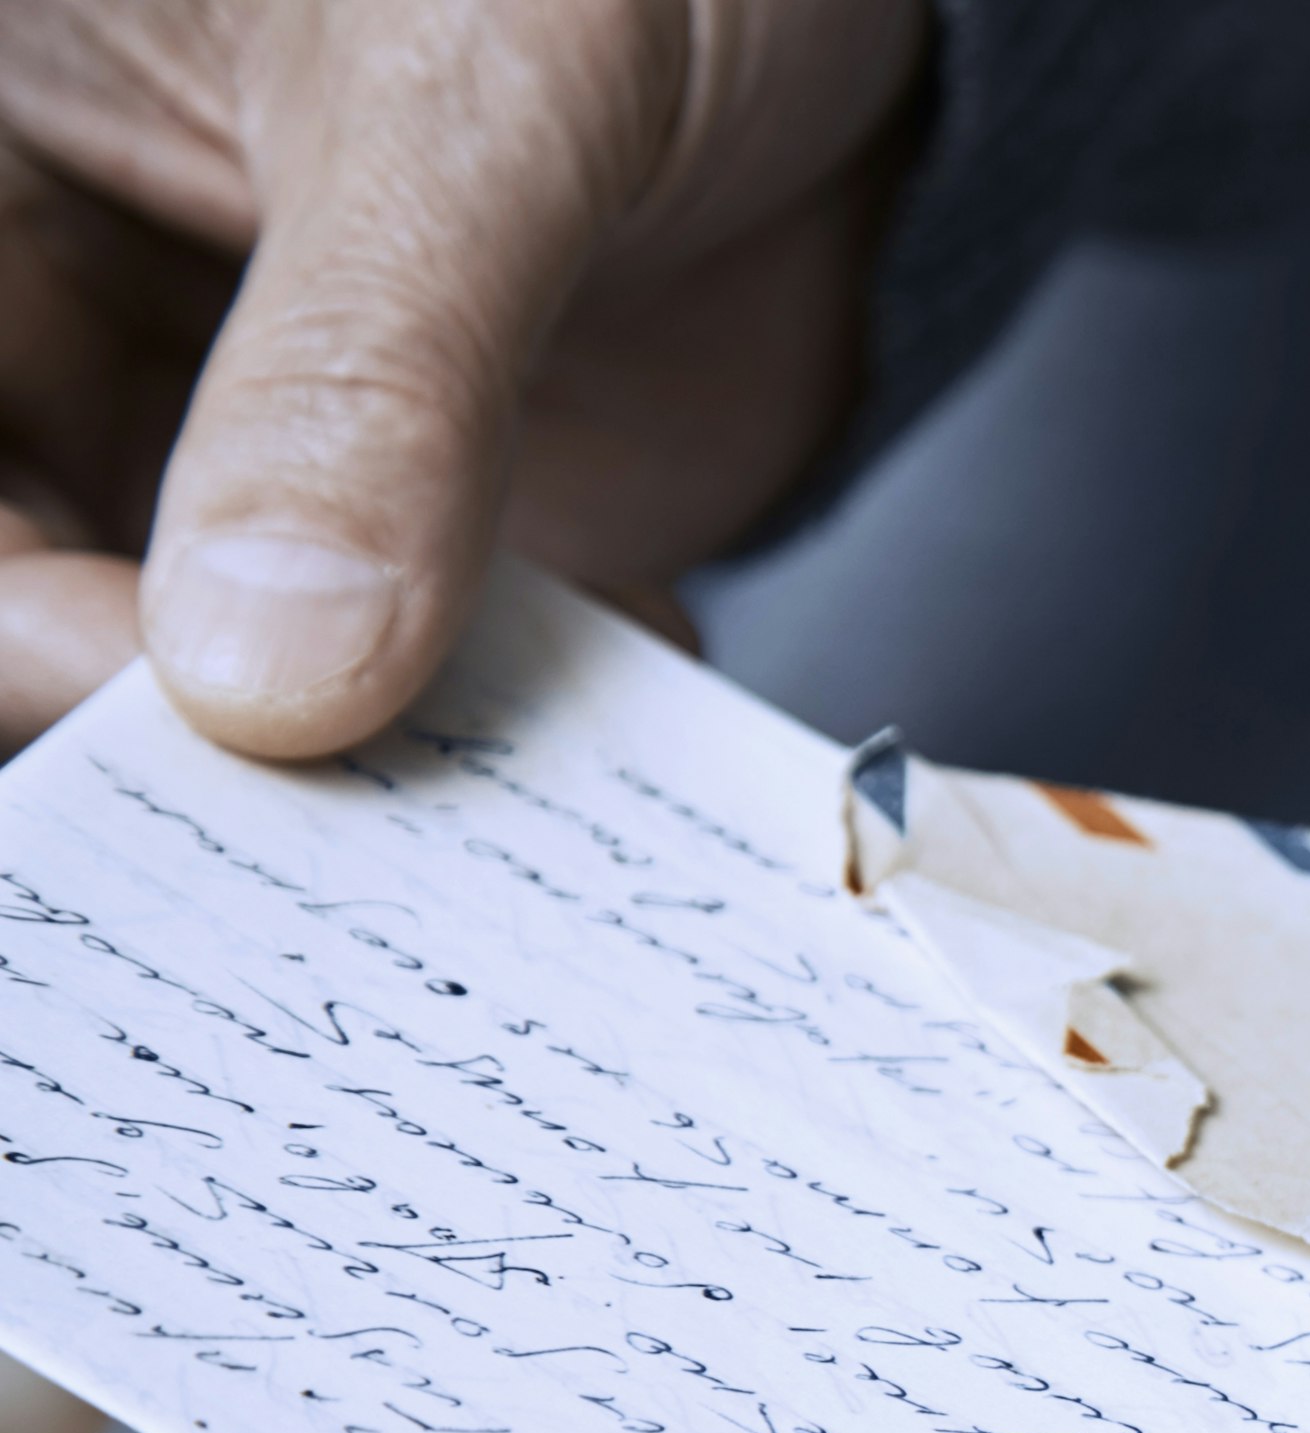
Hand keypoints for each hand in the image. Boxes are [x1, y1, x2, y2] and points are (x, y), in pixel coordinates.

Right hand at [0, 0, 923, 756]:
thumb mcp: (478, 91)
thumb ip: (372, 369)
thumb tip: (264, 673)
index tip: (151, 684)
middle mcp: (70, 310)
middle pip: (17, 595)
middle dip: (162, 745)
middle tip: (340, 835)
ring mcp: (249, 451)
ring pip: (211, 695)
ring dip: (352, 799)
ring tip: (498, 830)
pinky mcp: (434, 544)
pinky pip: (429, 715)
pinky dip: (517, 773)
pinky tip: (620, 776)